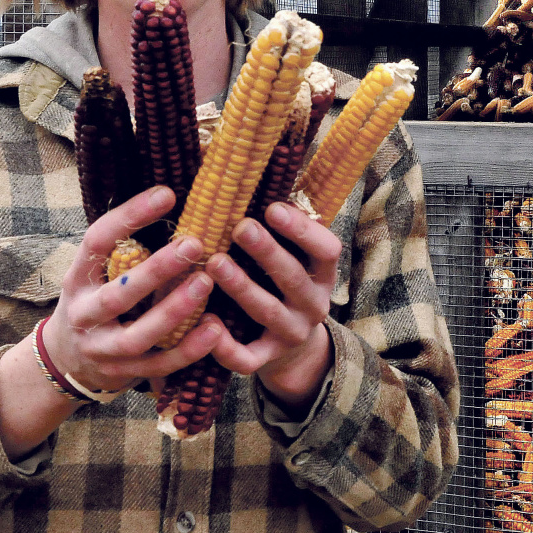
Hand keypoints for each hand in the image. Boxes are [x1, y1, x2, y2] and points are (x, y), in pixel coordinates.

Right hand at [40, 186, 225, 393]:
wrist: (67, 358)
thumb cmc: (98, 299)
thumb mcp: (100, 272)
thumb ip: (129, 247)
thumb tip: (175, 199)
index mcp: (79, 278)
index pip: (97, 241)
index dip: (129, 216)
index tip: (167, 194)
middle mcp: (85, 314)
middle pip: (118, 295)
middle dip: (156, 271)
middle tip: (194, 244)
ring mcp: (103, 349)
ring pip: (139, 335)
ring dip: (174, 310)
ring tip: (206, 283)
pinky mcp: (125, 374)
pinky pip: (159, 365)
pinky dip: (188, 349)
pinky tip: (215, 329)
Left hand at [205, 201, 341, 411]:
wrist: (291, 347)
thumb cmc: (281, 283)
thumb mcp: (294, 257)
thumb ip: (279, 228)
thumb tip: (248, 174)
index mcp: (322, 273)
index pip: (326, 249)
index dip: (303, 230)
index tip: (273, 207)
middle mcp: (313, 304)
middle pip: (294, 278)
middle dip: (268, 252)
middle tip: (241, 227)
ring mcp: (291, 333)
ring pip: (268, 311)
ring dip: (242, 287)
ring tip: (216, 262)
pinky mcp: (267, 359)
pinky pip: (248, 358)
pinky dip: (226, 346)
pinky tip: (206, 323)